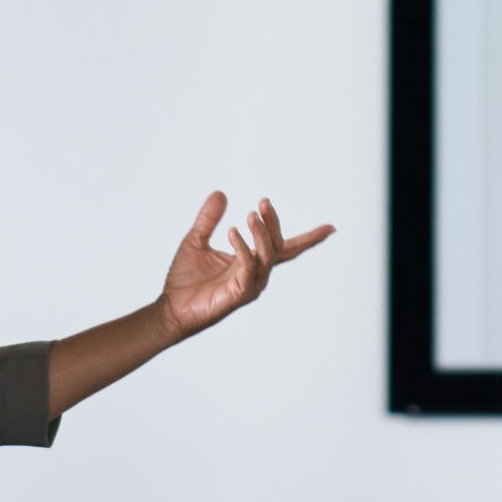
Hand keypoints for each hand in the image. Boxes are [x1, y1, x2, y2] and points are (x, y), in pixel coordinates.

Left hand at [157, 193, 334, 340]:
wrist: (170, 308)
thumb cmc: (185, 280)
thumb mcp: (196, 240)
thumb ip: (208, 219)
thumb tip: (221, 193)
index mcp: (250, 261)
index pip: (285, 248)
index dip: (309, 239)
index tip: (331, 228)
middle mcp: (255, 273)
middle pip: (277, 246)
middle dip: (274, 224)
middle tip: (263, 203)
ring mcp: (249, 285)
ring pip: (267, 256)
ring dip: (261, 234)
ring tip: (250, 215)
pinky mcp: (237, 294)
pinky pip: (248, 268)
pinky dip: (243, 249)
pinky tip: (232, 232)